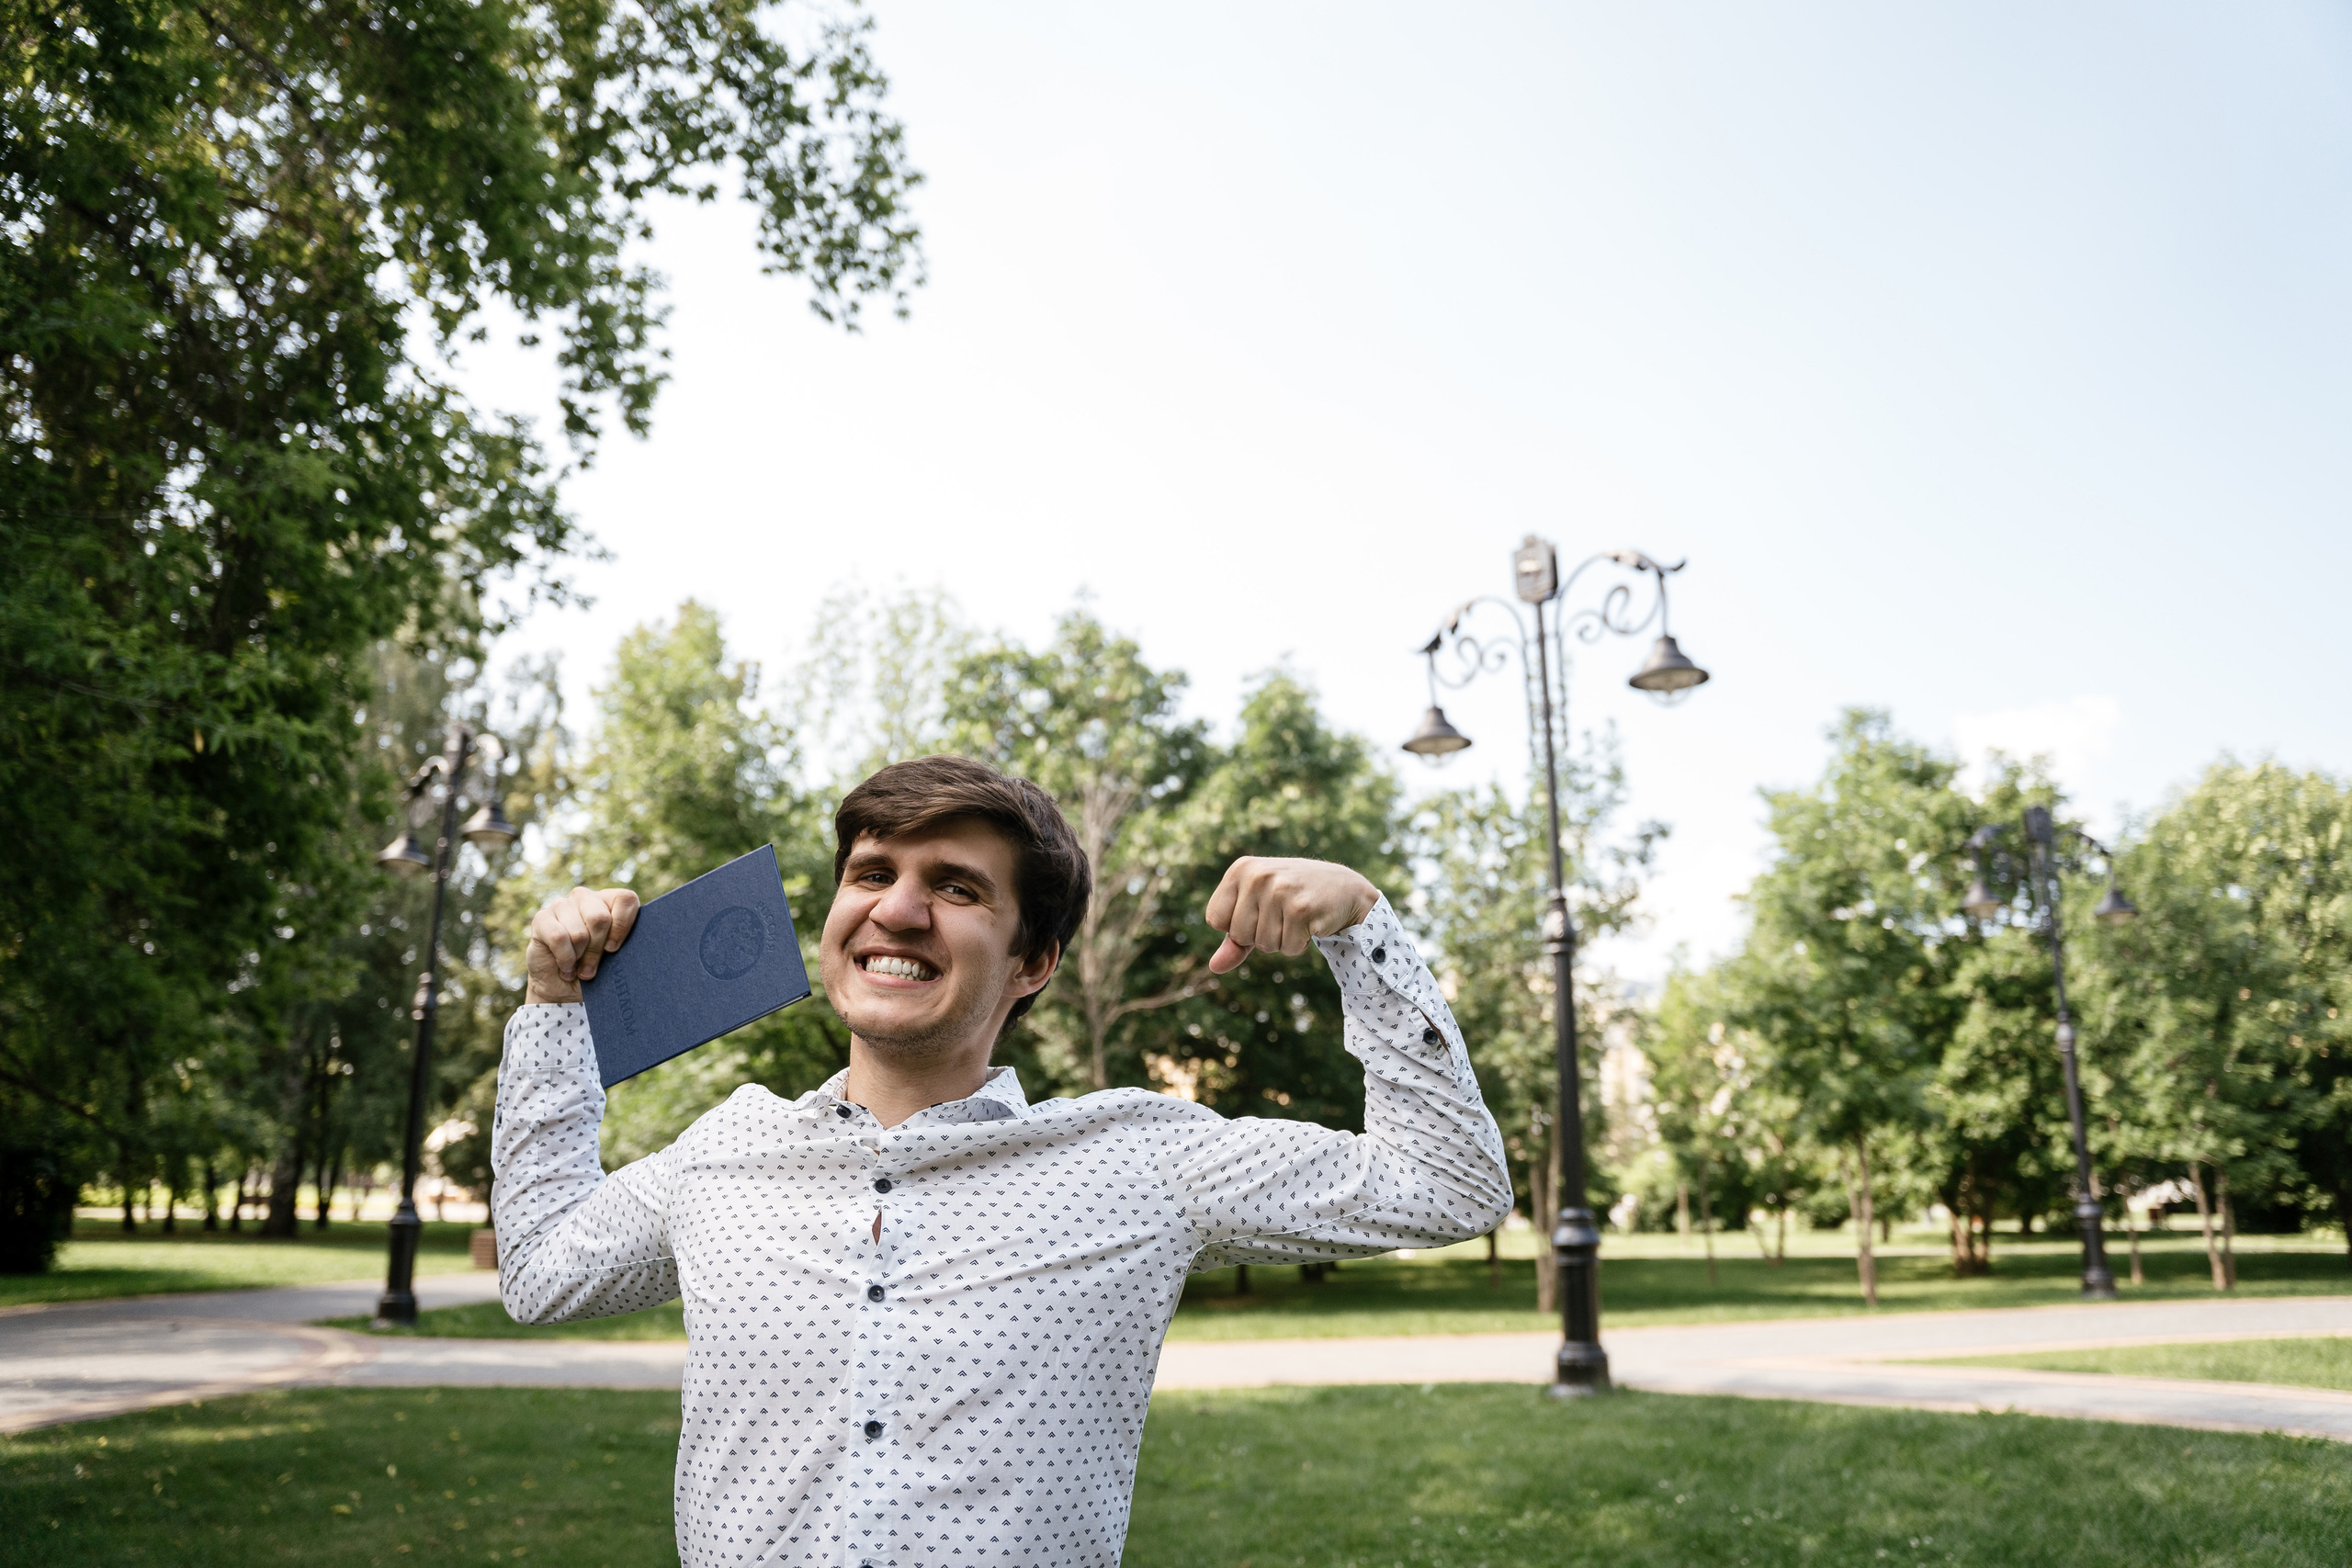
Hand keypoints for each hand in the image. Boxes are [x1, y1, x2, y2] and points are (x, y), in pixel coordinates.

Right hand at [526, 885, 641, 1003]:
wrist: (562, 987)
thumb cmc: (594, 969)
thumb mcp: (615, 958)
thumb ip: (624, 944)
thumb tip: (625, 945)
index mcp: (609, 902)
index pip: (626, 899)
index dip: (623, 925)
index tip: (614, 949)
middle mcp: (586, 898)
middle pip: (600, 919)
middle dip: (597, 950)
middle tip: (592, 968)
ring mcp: (562, 904)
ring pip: (579, 933)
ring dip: (579, 958)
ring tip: (577, 968)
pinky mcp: (542, 917)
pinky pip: (559, 938)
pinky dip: (564, 959)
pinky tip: (564, 966)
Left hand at [1202, 857, 1378, 974]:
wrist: (1344, 889)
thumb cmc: (1292, 898)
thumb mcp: (1257, 911)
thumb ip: (1233, 939)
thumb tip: (1214, 967)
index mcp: (1241, 869)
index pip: (1215, 919)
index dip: (1236, 926)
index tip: (1258, 911)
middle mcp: (1258, 875)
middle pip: (1239, 935)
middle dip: (1260, 935)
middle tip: (1283, 914)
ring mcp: (1280, 890)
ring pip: (1264, 944)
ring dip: (1282, 941)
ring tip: (1297, 917)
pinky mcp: (1302, 909)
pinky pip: (1288, 948)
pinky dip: (1299, 944)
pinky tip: (1310, 923)